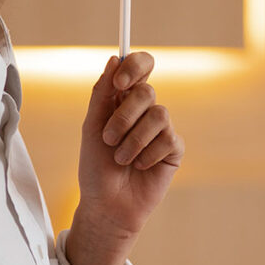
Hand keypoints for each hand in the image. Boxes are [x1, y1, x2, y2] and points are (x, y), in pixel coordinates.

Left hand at [77, 53, 184, 239]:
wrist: (106, 205)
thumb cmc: (95, 167)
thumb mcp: (91, 127)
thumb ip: (102, 94)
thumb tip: (114, 59)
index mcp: (123, 99)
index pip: (140, 66)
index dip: (134, 67)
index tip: (119, 84)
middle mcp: (144, 110)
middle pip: (147, 91)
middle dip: (124, 116)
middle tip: (108, 138)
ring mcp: (161, 129)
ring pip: (159, 114)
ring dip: (133, 140)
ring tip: (120, 159)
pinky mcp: (173, 150)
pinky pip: (168, 139)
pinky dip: (147, 155)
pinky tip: (139, 167)